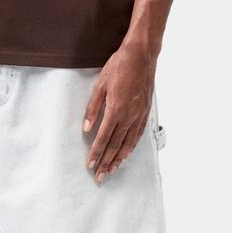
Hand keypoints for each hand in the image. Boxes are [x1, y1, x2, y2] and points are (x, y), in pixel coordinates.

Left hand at [82, 41, 156, 182]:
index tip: (90, 165)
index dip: (96, 153)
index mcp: (116, 109)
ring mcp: (139, 115)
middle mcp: (129, 116)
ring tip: (112, 170)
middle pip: (115, 145)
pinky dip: (131, 147)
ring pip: (128, 143)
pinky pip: (137, 135)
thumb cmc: (119, 66)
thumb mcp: (101, 84)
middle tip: (99, 176)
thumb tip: (87, 128)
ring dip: (118, 159)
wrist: (141, 56)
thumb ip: (93, 108)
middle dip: (106, 162)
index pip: (103, 137)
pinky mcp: (145, 112)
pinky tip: (126, 154)